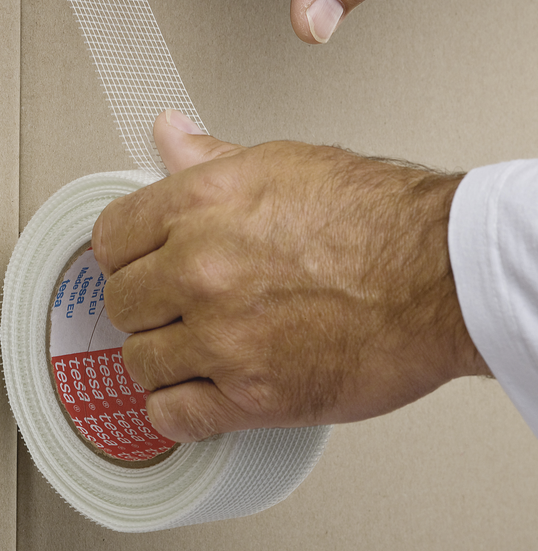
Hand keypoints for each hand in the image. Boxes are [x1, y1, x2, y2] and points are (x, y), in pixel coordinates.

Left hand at [91, 111, 490, 441]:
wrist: (441, 276)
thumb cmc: (378, 219)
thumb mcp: (284, 163)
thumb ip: (210, 158)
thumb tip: (168, 135)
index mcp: (202, 203)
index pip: (109, 237)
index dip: (124, 252)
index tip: (136, 263)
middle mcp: (201, 267)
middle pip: (120, 301)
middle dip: (144, 304)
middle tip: (173, 305)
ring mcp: (222, 335)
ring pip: (140, 360)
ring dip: (161, 357)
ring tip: (191, 348)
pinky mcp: (252, 396)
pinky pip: (173, 415)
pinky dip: (177, 410)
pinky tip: (194, 394)